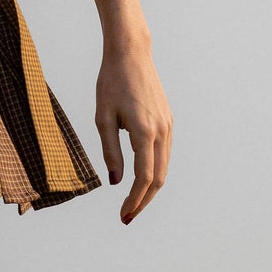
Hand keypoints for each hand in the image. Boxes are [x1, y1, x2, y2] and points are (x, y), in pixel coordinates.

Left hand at [95, 38, 172, 222]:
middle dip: (143, 200)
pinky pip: (164, 154)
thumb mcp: (102, 117)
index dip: (134, 199)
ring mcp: (168, 126)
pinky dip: (155, 171)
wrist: (131, 54)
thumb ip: (110, 150)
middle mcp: (162, 131)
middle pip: (158, 178)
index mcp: (144, 131)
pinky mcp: (168, 121)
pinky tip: (141, 179)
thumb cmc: (111, 82)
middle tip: (127, 216)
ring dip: (150, 189)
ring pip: (164, 167)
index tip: (122, 215)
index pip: (143, 177)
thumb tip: (115, 181)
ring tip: (132, 203)